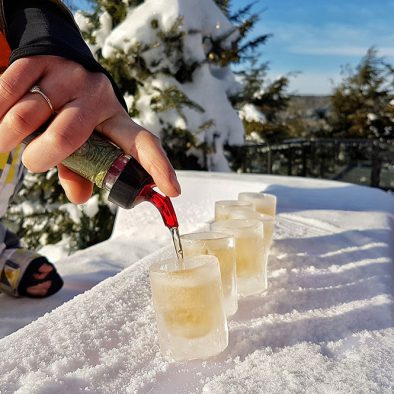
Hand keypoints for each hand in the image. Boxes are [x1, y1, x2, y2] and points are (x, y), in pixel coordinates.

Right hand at [0, 55, 180, 202]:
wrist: (53, 59)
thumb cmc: (70, 112)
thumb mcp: (83, 142)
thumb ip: (81, 170)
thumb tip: (80, 198)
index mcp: (117, 121)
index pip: (144, 142)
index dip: (158, 166)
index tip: (172, 190)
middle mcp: (99, 97)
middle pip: (69, 136)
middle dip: (43, 156)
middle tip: (34, 163)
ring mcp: (69, 77)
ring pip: (29, 116)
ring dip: (10, 136)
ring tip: (7, 140)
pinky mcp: (40, 61)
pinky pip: (8, 93)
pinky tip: (0, 121)